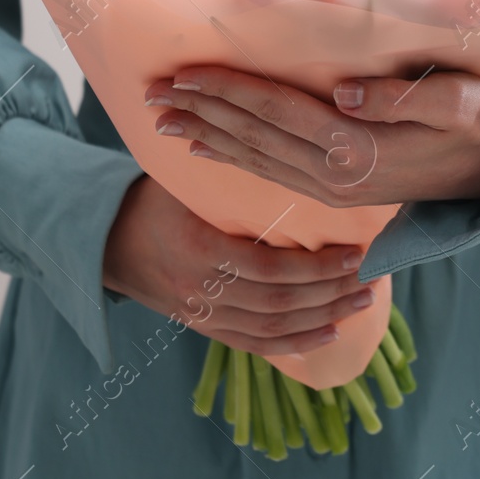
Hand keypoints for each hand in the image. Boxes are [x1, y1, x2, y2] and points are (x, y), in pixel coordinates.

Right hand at [101, 175, 378, 355]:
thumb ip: (227, 171)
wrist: (106, 242)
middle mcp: (198, 290)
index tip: (354, 252)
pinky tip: (329, 332)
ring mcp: (201, 314)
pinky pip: (254, 344)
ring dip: (323, 317)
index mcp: (197, 248)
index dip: (315, 267)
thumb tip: (278, 134)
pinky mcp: (204, 327)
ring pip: (272, 329)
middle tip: (373, 277)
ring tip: (363, 302)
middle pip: (278, 303)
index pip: (268, 268)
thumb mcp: (184, 180)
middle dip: (331, 292)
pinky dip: (295, 342)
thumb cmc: (154, 200)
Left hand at [142, 68, 479, 207]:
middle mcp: (337, 174)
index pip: (276, 111)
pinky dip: (234, 155)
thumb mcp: (457, 102)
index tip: (183, 71)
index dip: (227, 89)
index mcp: (358, 147)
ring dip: (208, 134)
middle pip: (253, 136)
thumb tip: (341, 91)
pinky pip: (271, 173)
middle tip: (150, 93)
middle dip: (201, 112)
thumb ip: (402, 97)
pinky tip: (209, 145)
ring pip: (255, 158)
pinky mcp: (337, 191)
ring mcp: (334, 188)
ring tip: (164, 118)